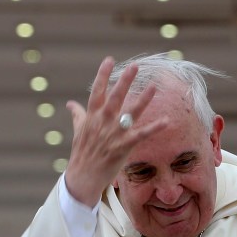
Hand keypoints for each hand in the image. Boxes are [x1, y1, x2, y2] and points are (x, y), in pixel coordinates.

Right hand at [64, 57, 167, 206]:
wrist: (82, 177)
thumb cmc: (82, 153)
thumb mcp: (78, 131)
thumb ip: (78, 115)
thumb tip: (70, 103)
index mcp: (91, 116)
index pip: (97, 91)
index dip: (103, 75)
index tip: (109, 60)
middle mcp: (102, 122)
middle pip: (114, 97)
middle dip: (124, 81)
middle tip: (134, 66)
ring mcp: (113, 134)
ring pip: (130, 113)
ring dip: (143, 99)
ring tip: (154, 86)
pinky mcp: (123, 146)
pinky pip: (141, 135)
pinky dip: (154, 128)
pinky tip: (167, 121)